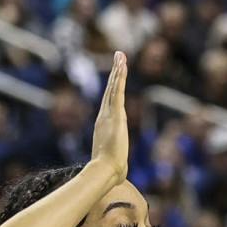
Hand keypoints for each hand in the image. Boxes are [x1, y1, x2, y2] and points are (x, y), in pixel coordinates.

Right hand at [90, 51, 129, 182]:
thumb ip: (112, 160)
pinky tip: (122, 65)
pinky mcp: (116, 114)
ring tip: (121, 55)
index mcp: (104, 125)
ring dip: (118, 70)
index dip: (112, 88)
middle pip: (110, 90)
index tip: (116, 76)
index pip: (110, 102)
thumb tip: (116, 172)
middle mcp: (105, 117)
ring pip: (113, 87)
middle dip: (115, 73)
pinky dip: (119, 78)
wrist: (106, 171)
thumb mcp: (111, 161)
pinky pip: (117, 91)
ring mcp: (109, 114)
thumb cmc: (109, 171)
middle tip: (119, 56)